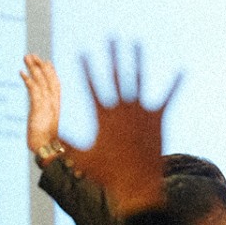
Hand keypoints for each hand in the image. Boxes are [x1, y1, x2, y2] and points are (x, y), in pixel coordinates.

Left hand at [20, 53, 60, 153]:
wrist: (45, 148)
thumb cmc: (44, 139)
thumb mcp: (42, 123)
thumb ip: (41, 114)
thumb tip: (37, 111)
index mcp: (56, 105)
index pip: (55, 84)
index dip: (51, 72)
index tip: (45, 61)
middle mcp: (53, 102)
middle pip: (48, 79)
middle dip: (40, 66)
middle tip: (31, 55)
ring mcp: (47, 104)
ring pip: (41, 81)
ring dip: (33, 68)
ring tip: (26, 57)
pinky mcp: (39, 108)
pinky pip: (34, 90)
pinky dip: (28, 80)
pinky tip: (21, 72)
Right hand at [62, 42, 180, 216]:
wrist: (137, 187)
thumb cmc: (107, 174)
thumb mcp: (81, 158)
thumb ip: (65, 144)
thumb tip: (44, 141)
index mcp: (104, 115)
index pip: (92, 85)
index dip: (86, 67)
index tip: (82, 51)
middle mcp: (123, 108)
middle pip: (117, 75)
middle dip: (112, 54)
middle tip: (111, 37)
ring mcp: (142, 112)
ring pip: (139, 79)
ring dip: (138, 59)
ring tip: (136, 42)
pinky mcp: (158, 119)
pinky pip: (168, 97)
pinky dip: (174, 84)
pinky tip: (181, 70)